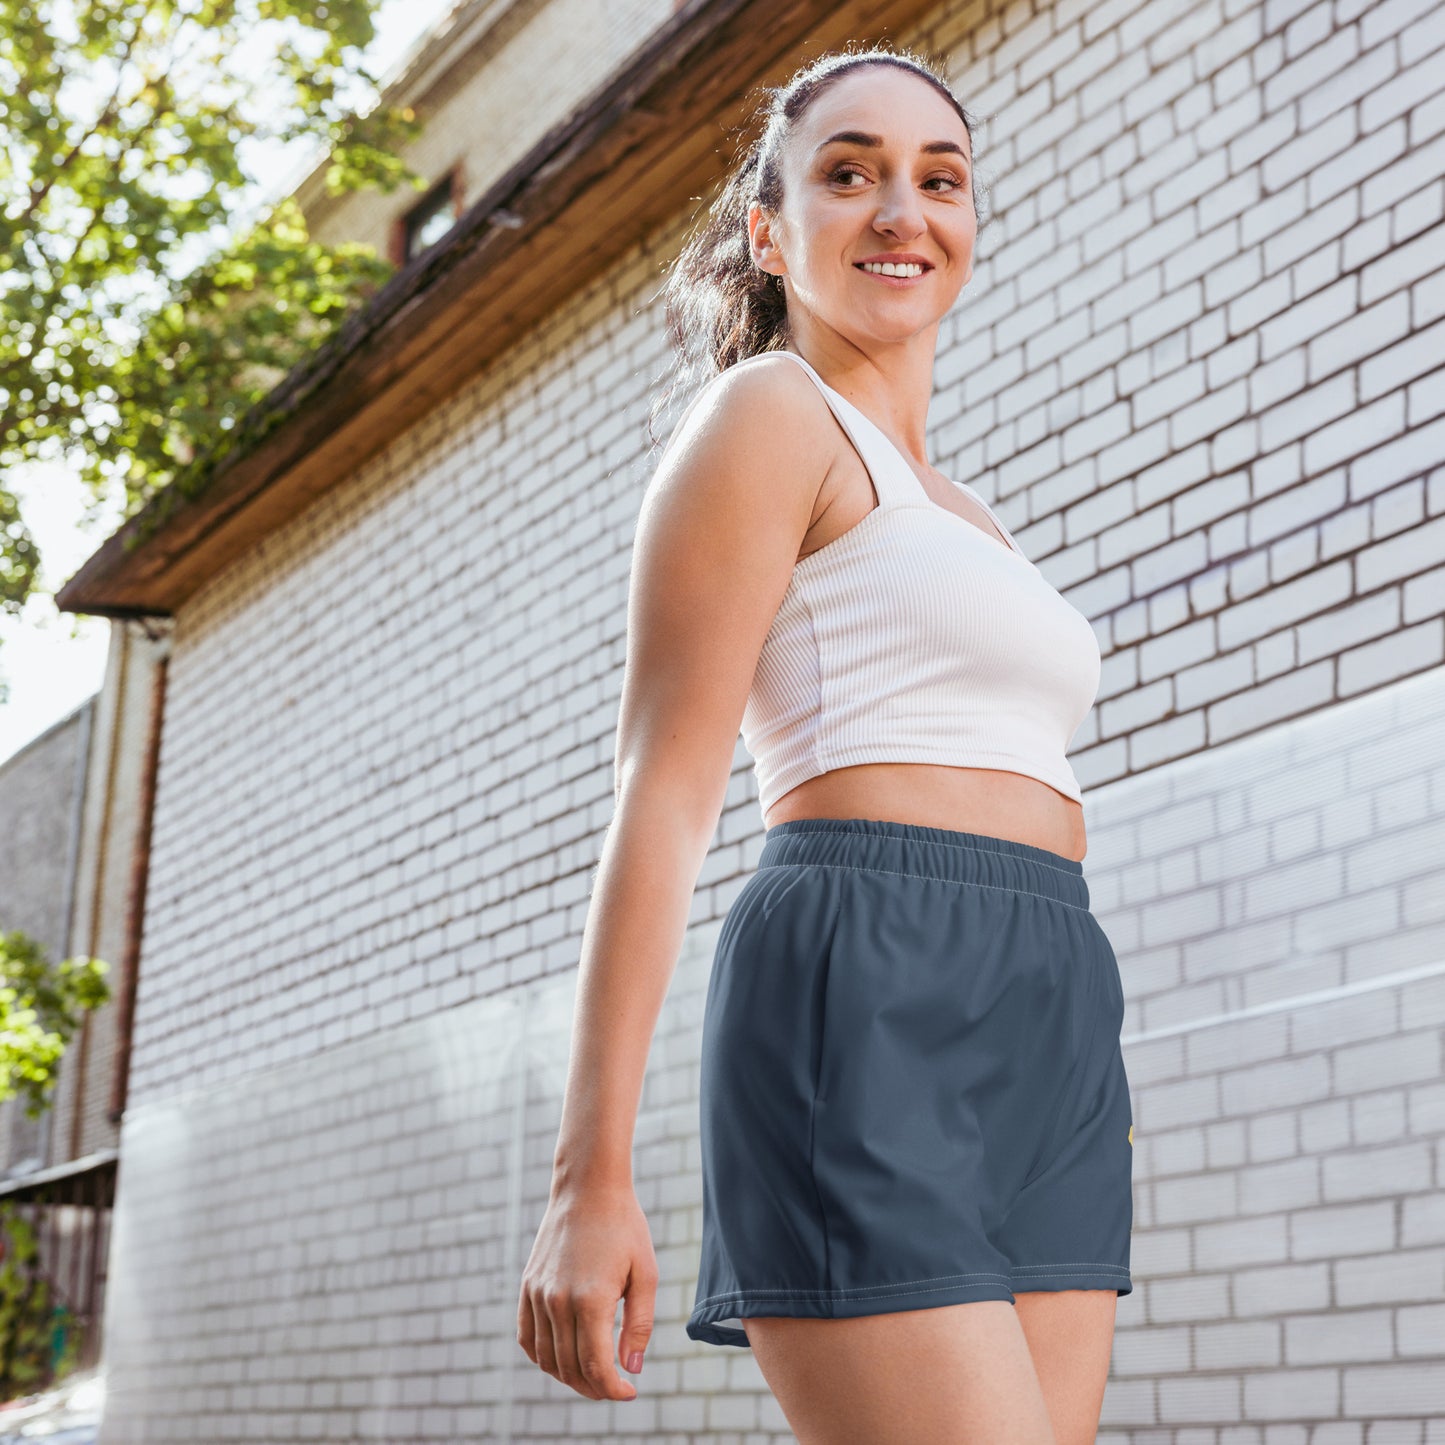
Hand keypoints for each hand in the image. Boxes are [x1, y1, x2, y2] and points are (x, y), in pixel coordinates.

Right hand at [517, 1182, 656, 1400]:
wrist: (588, 1187)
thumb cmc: (624, 1227)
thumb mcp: (645, 1273)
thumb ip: (639, 1325)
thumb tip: (631, 1369)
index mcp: (590, 1300)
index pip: (595, 1366)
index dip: (612, 1389)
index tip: (629, 1392)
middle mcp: (557, 1301)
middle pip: (570, 1368)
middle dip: (593, 1387)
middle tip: (614, 1387)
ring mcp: (538, 1294)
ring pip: (546, 1358)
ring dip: (568, 1377)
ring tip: (592, 1376)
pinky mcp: (527, 1285)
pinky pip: (526, 1337)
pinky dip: (541, 1357)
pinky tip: (561, 1359)